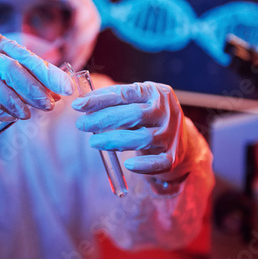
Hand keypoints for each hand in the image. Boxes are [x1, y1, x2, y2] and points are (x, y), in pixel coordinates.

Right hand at [0, 27, 73, 122]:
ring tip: (26, 115)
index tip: (67, 88)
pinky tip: (0, 111)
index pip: (26, 56)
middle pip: (10, 68)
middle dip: (33, 89)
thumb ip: (23, 75)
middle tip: (49, 106)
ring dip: (12, 101)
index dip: (48, 73)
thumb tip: (57, 90)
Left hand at [72, 82, 189, 180]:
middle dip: (104, 120)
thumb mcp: (135, 101)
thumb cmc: (147, 116)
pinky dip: (143, 166)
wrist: (179, 137)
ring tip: (93, 142)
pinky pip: (158, 163)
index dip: (99, 99)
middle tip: (81, 124)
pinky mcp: (173, 156)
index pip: (125, 94)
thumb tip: (82, 104)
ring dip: (115, 141)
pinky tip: (127, 164)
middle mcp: (166, 111)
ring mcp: (172, 134)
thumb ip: (113, 101)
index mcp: (155, 92)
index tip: (78, 105)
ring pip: (143, 138)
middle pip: (134, 115)